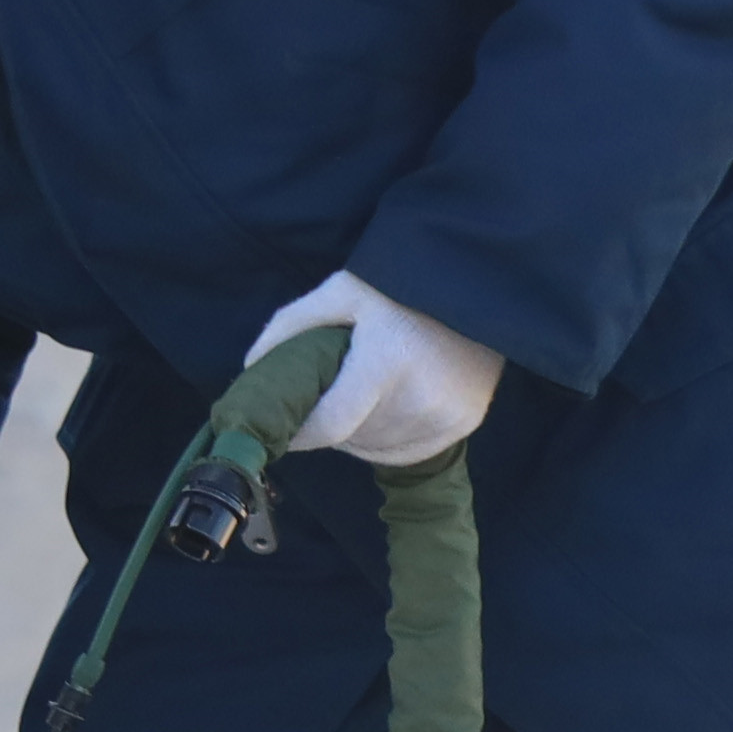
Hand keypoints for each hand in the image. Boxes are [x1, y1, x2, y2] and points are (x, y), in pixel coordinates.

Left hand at [254, 269, 506, 466]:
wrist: (479, 280)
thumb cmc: (402, 284)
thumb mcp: (341, 290)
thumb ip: (291, 326)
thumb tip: (253, 370)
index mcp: (385, 362)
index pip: (329, 425)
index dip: (300, 434)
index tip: (281, 432)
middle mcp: (420, 399)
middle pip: (352, 438)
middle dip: (328, 425)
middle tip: (323, 398)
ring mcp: (447, 416)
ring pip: (378, 448)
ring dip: (358, 434)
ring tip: (357, 399)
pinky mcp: (466, 423)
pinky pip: (409, 450)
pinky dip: (387, 439)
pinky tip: (386, 409)